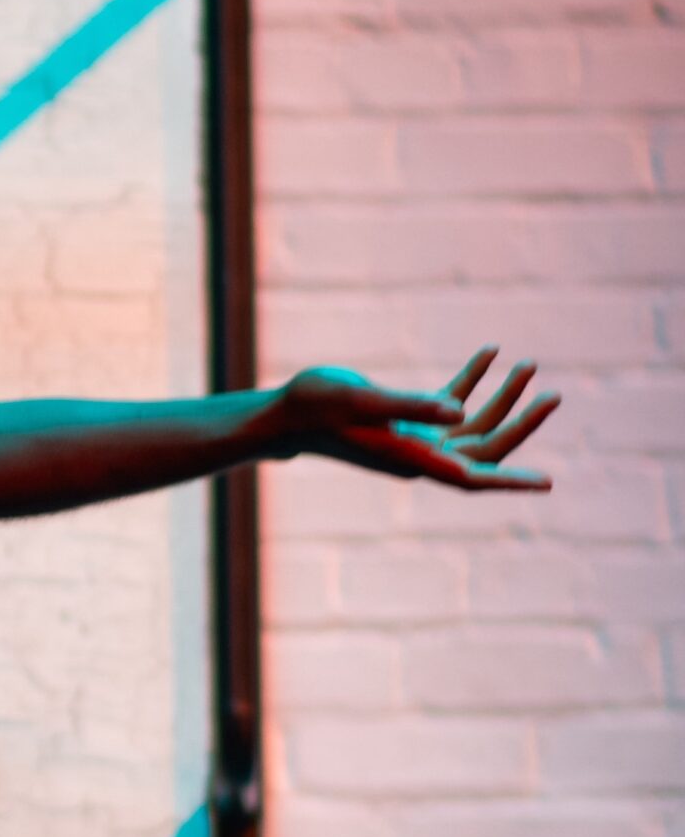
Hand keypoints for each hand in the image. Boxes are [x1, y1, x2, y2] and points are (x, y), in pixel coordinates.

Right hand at [279, 347, 556, 490]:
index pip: (470, 476)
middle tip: (553, 396)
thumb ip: (411, 404)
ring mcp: (415, 438)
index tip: (547, 483)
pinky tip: (490, 352)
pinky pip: (452, 403)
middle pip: (484, 447)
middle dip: (520, 422)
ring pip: (473, 425)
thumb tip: (462, 411)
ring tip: (527, 364)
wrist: (284, 414)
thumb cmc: (314, 406)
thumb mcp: (361, 400)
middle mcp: (419, 453)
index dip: (510, 481)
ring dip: (502, 398)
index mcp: (410, 456)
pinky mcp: (408, 420)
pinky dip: (473, 380)